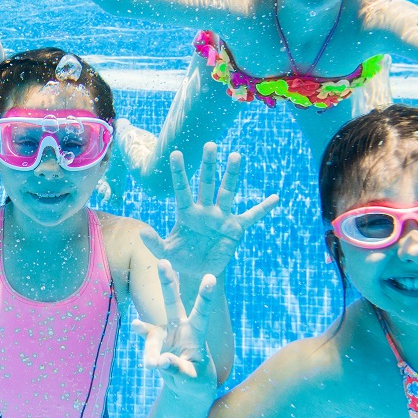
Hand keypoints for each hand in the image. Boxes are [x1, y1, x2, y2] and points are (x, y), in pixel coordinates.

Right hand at [132, 265, 218, 394]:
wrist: (187, 386)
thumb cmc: (196, 380)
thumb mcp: (192, 378)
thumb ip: (178, 369)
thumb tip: (161, 361)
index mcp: (196, 333)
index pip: (201, 313)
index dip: (205, 296)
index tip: (211, 277)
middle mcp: (180, 327)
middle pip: (172, 302)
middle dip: (167, 281)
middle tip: (163, 261)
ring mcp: (165, 334)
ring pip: (153, 330)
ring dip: (147, 340)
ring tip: (153, 365)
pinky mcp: (154, 343)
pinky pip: (145, 341)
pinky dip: (144, 345)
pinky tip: (143, 344)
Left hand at [142, 143, 278, 278]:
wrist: (200, 272)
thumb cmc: (181, 259)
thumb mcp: (165, 253)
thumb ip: (154, 243)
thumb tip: (142, 231)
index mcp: (187, 212)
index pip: (181, 189)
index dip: (178, 172)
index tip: (175, 152)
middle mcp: (205, 209)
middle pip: (207, 183)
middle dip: (208, 165)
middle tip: (210, 145)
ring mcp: (221, 217)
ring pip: (228, 192)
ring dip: (232, 175)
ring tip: (236, 156)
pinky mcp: (235, 228)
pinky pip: (251, 217)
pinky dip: (263, 208)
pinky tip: (275, 198)